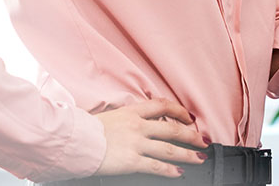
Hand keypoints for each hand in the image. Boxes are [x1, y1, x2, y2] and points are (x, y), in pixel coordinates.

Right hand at [91, 99, 206, 177]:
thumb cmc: (86, 129)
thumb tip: (138, 122)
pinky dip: (170, 170)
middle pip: (172, 129)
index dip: (179, 111)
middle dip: (191, 135)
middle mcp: (137, 126)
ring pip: (169, 148)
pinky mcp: (132, 161)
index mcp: (131, 111)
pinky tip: (178, 172)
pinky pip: (156, 166)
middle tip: (203, 140)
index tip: (188, 117)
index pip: (162, 106)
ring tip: (199, 158)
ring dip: (188, 153)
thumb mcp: (109, 116)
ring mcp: (136, 143)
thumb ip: (126, 119)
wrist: (75, 140)